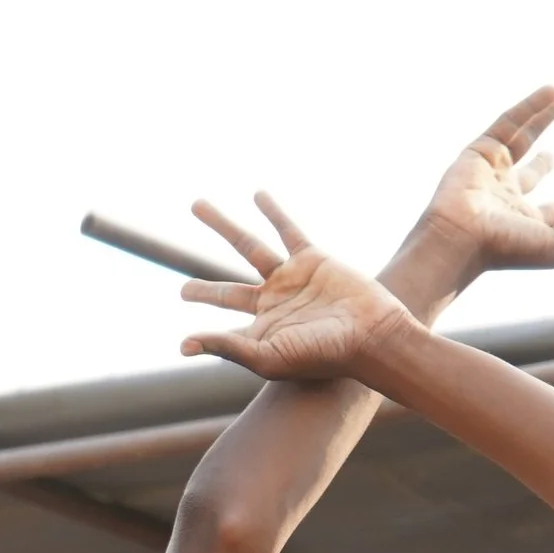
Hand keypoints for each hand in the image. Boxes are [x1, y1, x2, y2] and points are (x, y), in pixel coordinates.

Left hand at [179, 196, 410, 384]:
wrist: (370, 335)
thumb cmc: (322, 355)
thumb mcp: (268, 357)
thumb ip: (227, 347)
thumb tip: (183, 345)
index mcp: (261, 331)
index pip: (223, 327)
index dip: (204, 328)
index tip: (183, 322)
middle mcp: (272, 304)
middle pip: (227, 292)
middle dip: (204, 291)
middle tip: (182, 291)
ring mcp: (290, 279)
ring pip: (247, 247)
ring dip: (223, 227)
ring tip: (197, 206)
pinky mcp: (311, 258)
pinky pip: (287, 230)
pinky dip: (272, 212)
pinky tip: (258, 195)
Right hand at [417, 87, 553, 280]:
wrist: (461, 239)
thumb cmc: (507, 249)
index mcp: (525, 222)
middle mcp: (508, 196)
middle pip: (534, 168)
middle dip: (548, 157)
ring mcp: (493, 171)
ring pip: (523, 136)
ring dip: (545, 114)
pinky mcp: (481, 150)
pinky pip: (509, 122)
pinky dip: (530, 106)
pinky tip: (552, 91)